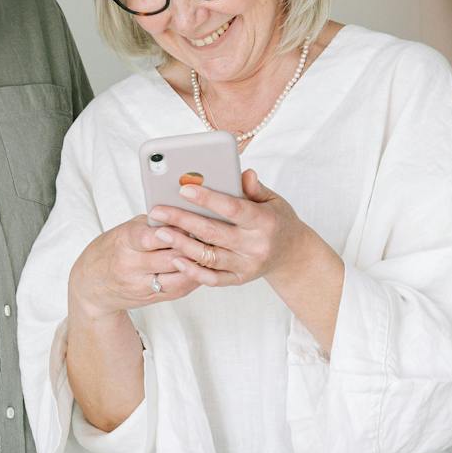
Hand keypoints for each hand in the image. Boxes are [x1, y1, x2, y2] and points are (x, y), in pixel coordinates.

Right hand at [69, 214, 199, 318]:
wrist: (91, 285)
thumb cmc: (112, 250)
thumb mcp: (125, 230)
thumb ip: (152, 223)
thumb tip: (184, 213)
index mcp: (123, 242)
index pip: (150, 237)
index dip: (174, 230)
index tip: (191, 221)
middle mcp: (130, 266)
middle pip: (170, 258)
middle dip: (193, 246)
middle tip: (213, 234)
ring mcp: (141, 285)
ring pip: (178, 276)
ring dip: (198, 264)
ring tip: (212, 250)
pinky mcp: (151, 298)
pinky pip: (179, 289)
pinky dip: (194, 277)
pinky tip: (204, 267)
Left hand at [145, 169, 321, 289]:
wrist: (293, 254)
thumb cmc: (277, 221)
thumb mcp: (273, 200)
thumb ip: (254, 188)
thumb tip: (243, 172)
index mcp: (264, 221)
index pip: (232, 208)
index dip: (207, 199)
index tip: (184, 189)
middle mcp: (255, 245)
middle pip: (213, 232)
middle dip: (183, 220)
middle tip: (158, 211)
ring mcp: (247, 265)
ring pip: (209, 256)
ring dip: (182, 245)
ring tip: (161, 233)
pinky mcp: (239, 279)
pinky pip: (213, 278)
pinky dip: (193, 271)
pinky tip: (176, 259)